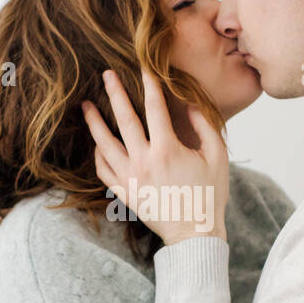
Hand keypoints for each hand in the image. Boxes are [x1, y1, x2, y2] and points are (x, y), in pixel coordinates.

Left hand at [80, 68, 227, 245]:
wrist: (195, 235)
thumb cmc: (210, 196)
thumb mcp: (217, 157)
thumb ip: (205, 126)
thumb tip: (190, 105)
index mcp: (167, 150)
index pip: (155, 108)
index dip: (150, 84)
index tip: (144, 67)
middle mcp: (144, 161)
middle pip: (124, 119)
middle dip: (115, 93)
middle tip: (106, 75)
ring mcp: (130, 178)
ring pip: (105, 145)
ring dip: (94, 122)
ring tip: (85, 106)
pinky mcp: (124, 193)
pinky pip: (103, 171)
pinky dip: (98, 155)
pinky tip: (96, 144)